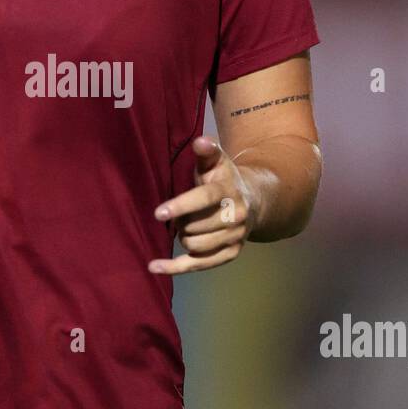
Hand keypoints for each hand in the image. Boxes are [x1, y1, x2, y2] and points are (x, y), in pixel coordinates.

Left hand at [148, 136, 258, 274]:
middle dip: (180, 221)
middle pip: (195, 226)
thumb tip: (200, 142)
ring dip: (182, 237)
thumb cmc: (223, 179)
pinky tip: (154, 266)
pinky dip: (174, 267)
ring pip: (194, 245)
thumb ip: (207, 152)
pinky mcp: (231, 254)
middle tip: (178, 214)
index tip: (159, 213)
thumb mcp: (216, 162)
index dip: (181, 206)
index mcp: (229, 191)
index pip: (204, 199)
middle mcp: (236, 216)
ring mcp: (235, 238)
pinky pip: (199, 265)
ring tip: (185, 226)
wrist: (253, 200)